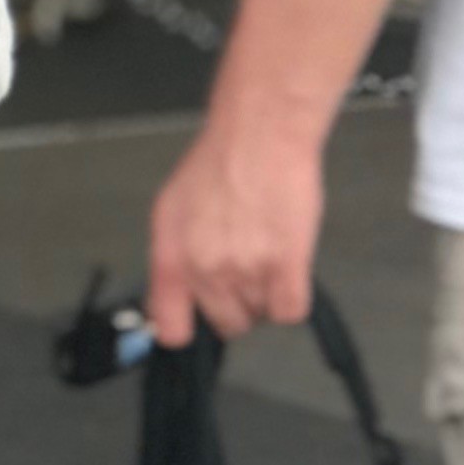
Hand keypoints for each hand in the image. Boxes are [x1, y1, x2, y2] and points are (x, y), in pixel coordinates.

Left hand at [149, 116, 324, 345]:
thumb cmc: (220, 161)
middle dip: (238, 304)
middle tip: (247, 270)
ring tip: (269, 255)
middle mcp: (205, 270)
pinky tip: (289, 269)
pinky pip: (290, 312)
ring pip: (261, 316)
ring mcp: (245, 271)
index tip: (194, 325)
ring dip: (267, 295)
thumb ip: (170, 258)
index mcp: (173, 258)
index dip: (186, 329)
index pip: (171, 328)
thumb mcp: (172, 209)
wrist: (260, 134)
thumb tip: (171, 297)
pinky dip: (293, 297)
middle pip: (227, 323)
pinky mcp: (286, 266)